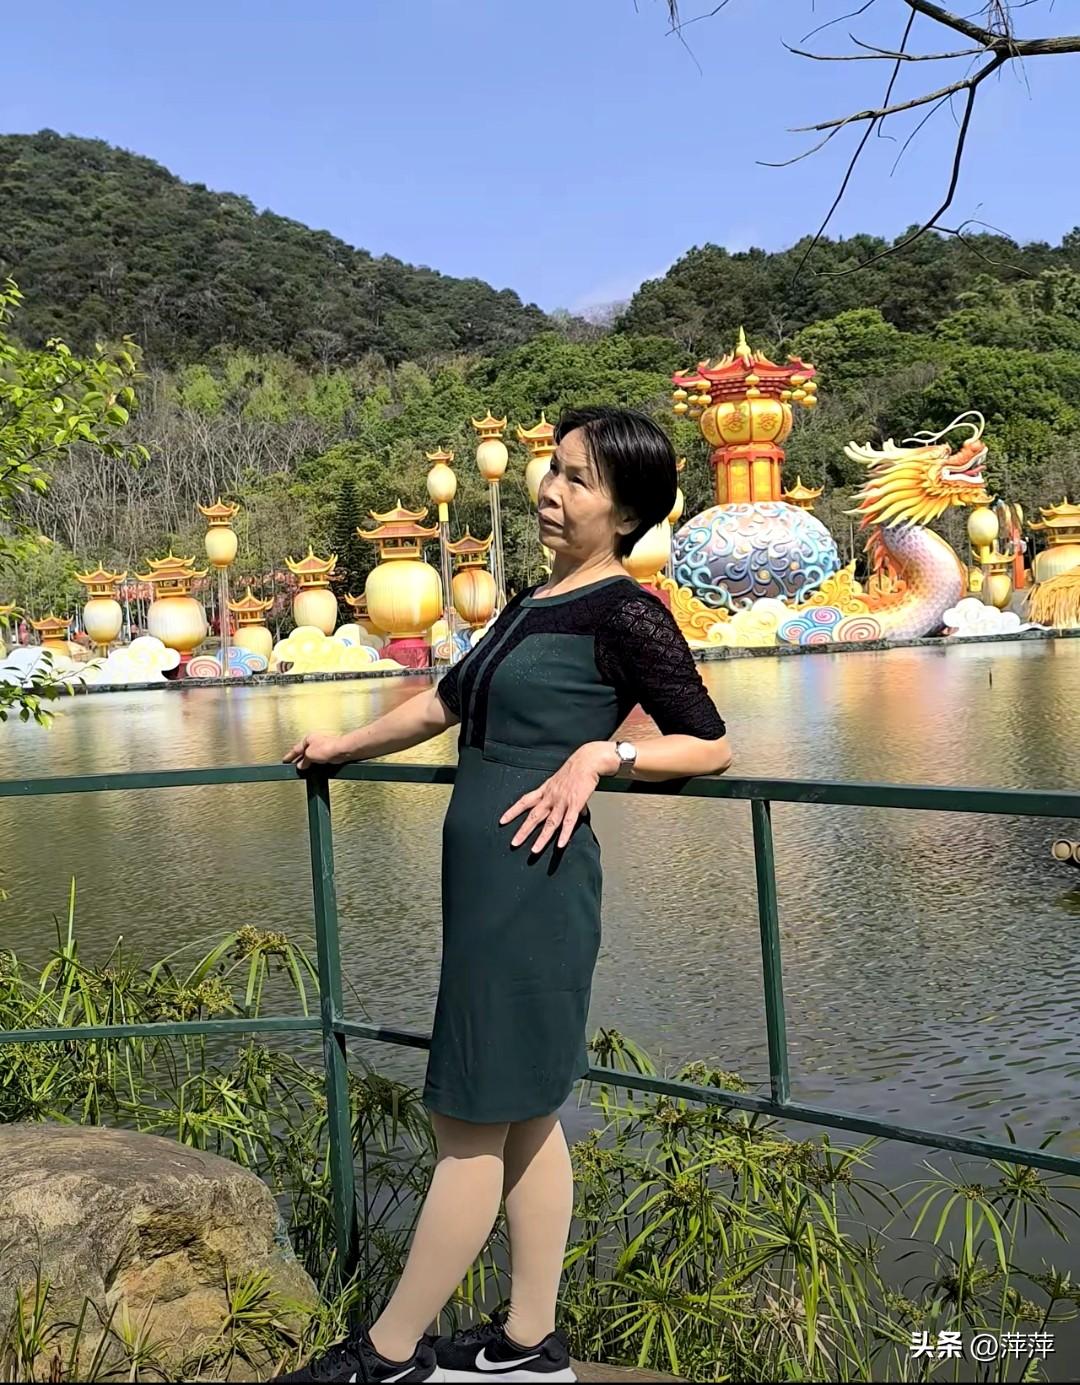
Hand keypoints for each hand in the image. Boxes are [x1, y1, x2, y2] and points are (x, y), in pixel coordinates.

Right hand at [283, 732, 345, 771]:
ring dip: (307, 762)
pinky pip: (318, 759)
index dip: (290, 755)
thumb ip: (304, 761)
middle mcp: (316, 741)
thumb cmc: (328, 747)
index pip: (296, 748)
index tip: (285, 760)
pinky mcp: (329, 753)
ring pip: (311, 756)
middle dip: (298, 759)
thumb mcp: (310, 755)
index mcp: (308, 738)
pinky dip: (315, 764)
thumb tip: (300, 765)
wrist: (342, 750)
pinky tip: (314, 768)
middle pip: (304, 752)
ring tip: (303, 769)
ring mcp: (323, 747)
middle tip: (292, 766)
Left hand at [500, 742, 618, 854]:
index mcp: (545, 791)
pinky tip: (560, 844)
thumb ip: (569, 800)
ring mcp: (562, 801)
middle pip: (534, 816)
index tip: (502, 820)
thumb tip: (579, 813)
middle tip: (514, 843)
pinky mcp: (575, 804)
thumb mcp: (564, 783)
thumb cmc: (575, 771)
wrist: (587, 761)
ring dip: (542, 838)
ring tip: (534, 850)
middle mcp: (551, 797)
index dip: (513, 811)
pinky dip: (564, 834)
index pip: (524, 801)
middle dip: (523, 831)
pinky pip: (569, 822)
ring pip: (550, 823)